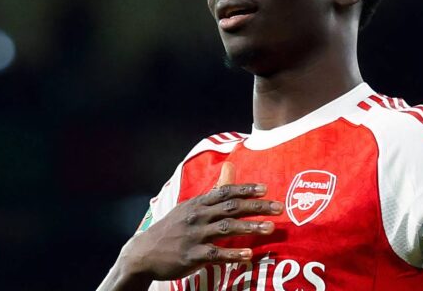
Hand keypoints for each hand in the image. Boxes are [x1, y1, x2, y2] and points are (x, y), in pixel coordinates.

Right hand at [117, 162, 282, 282]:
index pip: (225, 192)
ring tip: (270, 228)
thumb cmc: (173, 227)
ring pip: (226, 228)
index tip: (266, 189)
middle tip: (278, 207)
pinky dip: (233, 254)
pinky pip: (216, 254)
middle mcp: (197, 216)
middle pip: (231, 207)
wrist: (143, 253)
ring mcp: (194, 235)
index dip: (246, 190)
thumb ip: (214, 189)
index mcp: (198, 203)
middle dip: (256, 206)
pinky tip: (249, 254)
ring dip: (250, 227)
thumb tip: (230, 166)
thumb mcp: (191, 206)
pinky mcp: (191, 255)